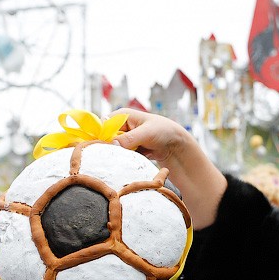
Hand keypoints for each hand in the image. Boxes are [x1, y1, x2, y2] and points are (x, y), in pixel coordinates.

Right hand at [111, 108, 226, 229]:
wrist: (178, 145)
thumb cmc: (165, 132)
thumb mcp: (146, 133)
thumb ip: (128, 139)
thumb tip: (111, 144)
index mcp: (122, 115)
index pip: (103, 125)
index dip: (100, 137)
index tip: (101, 150)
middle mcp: (121, 126)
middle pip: (106, 138)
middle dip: (109, 149)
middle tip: (114, 158)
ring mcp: (125, 138)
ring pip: (113, 149)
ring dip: (118, 156)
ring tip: (126, 160)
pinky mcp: (130, 149)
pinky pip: (121, 156)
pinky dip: (124, 160)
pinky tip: (130, 163)